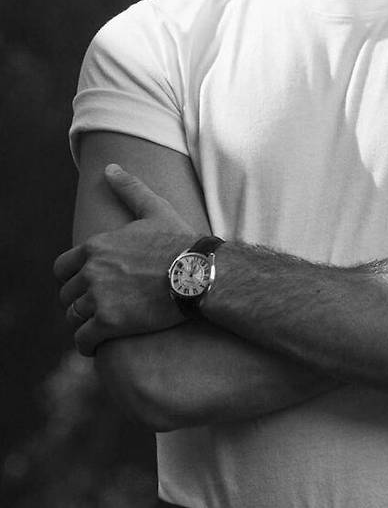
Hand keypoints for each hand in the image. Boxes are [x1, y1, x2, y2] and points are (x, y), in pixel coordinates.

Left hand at [53, 164, 199, 355]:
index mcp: (97, 245)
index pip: (62, 268)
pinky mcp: (109, 323)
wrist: (200, 273)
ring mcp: (98, 297)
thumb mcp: (155, 210)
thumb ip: (129, 189)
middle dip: (80, 302)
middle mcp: (91, 270)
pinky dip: (88, 344)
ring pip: (74, 317)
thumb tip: (110, 168)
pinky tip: (100, 344)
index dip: (73, 279)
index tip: (88, 286)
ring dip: (85, 323)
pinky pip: (83, 340)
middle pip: (67, 295)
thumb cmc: (181, 242)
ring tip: (103, 326)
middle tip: (100, 307)